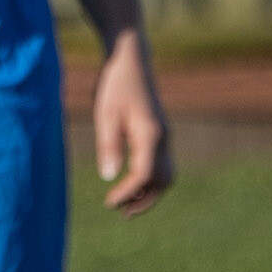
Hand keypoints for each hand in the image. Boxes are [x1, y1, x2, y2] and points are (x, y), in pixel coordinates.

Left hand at [93, 34, 173, 213]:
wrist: (131, 59)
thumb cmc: (115, 84)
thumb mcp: (105, 114)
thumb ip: (109, 145)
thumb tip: (110, 178)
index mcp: (150, 134)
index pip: (144, 175)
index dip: (128, 193)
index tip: (109, 203)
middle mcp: (163, 138)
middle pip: (162, 180)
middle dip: (144, 199)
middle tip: (120, 211)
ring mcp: (165, 135)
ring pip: (166, 174)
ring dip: (150, 192)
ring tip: (127, 203)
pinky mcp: (160, 132)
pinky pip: (162, 164)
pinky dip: (151, 179)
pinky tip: (132, 183)